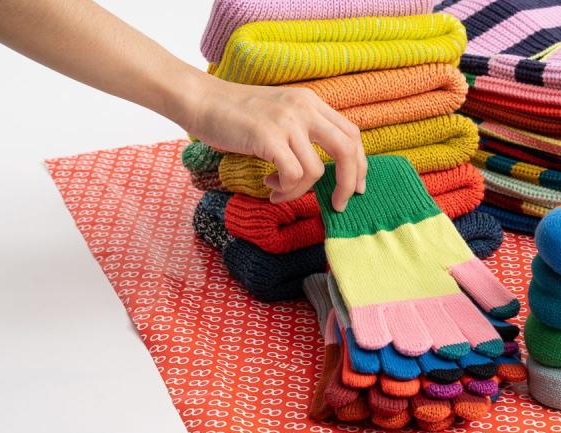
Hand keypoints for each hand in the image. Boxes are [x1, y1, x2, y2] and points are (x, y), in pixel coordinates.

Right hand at [179, 76, 367, 209]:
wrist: (201, 100)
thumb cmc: (236, 114)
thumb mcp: (280, 115)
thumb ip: (304, 133)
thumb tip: (327, 171)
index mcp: (311, 103)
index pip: (351, 134)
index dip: (360, 164)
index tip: (356, 186)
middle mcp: (305, 108)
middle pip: (347, 150)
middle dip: (348, 183)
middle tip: (339, 205)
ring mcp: (287, 121)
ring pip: (316, 171)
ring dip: (299, 191)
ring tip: (278, 190)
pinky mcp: (268, 137)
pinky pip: (293, 175)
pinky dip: (285, 189)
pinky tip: (269, 186)